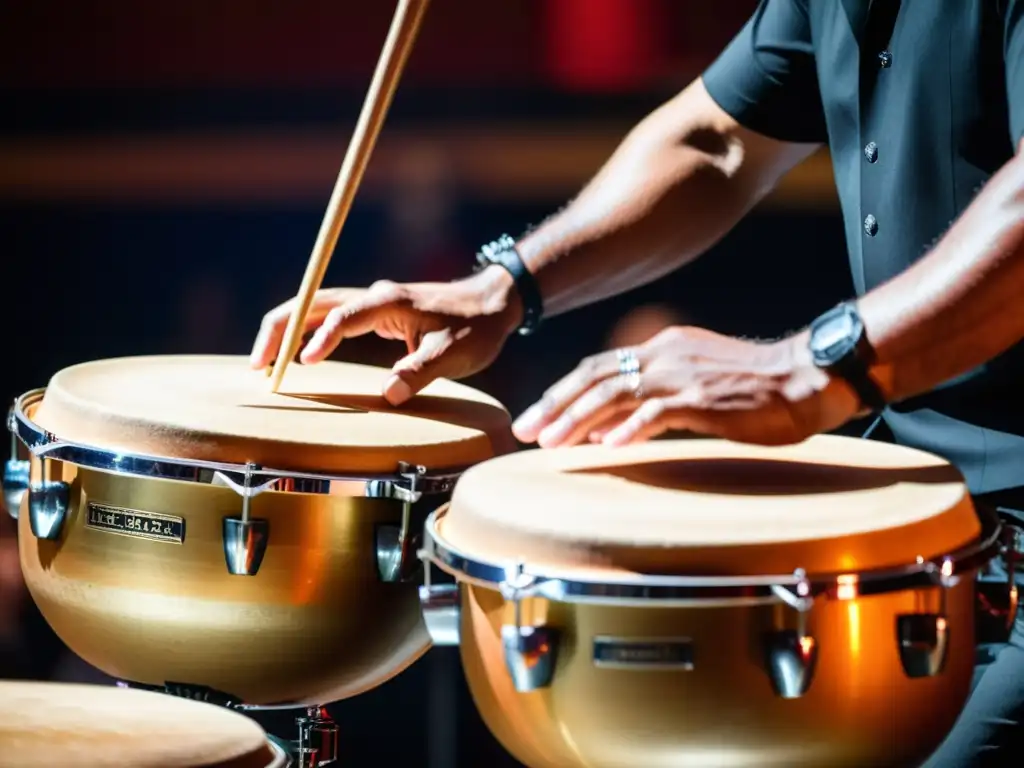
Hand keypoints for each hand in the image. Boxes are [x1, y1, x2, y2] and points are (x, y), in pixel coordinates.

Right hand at [250, 268, 521, 404]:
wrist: (492, 303)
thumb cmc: (477, 327)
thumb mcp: (456, 353)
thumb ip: (421, 370)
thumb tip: (390, 394)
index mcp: (391, 301)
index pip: (345, 315)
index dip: (322, 337)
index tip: (304, 362)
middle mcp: (375, 296)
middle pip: (313, 301)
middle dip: (280, 328)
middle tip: (257, 364)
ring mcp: (372, 302)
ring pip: (315, 307)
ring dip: (286, 329)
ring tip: (261, 363)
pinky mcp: (374, 313)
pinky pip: (327, 317)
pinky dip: (304, 332)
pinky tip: (292, 356)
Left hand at [511, 325, 860, 447]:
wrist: (807, 377)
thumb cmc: (755, 390)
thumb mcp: (693, 387)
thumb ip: (649, 402)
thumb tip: (605, 430)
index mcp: (661, 350)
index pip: (598, 369)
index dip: (562, 393)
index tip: (535, 418)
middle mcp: (665, 356)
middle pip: (595, 377)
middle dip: (554, 405)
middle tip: (523, 431)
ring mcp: (683, 375)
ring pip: (616, 393)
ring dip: (579, 419)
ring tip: (551, 442)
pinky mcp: (705, 397)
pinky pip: (659, 412)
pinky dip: (631, 428)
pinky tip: (609, 447)